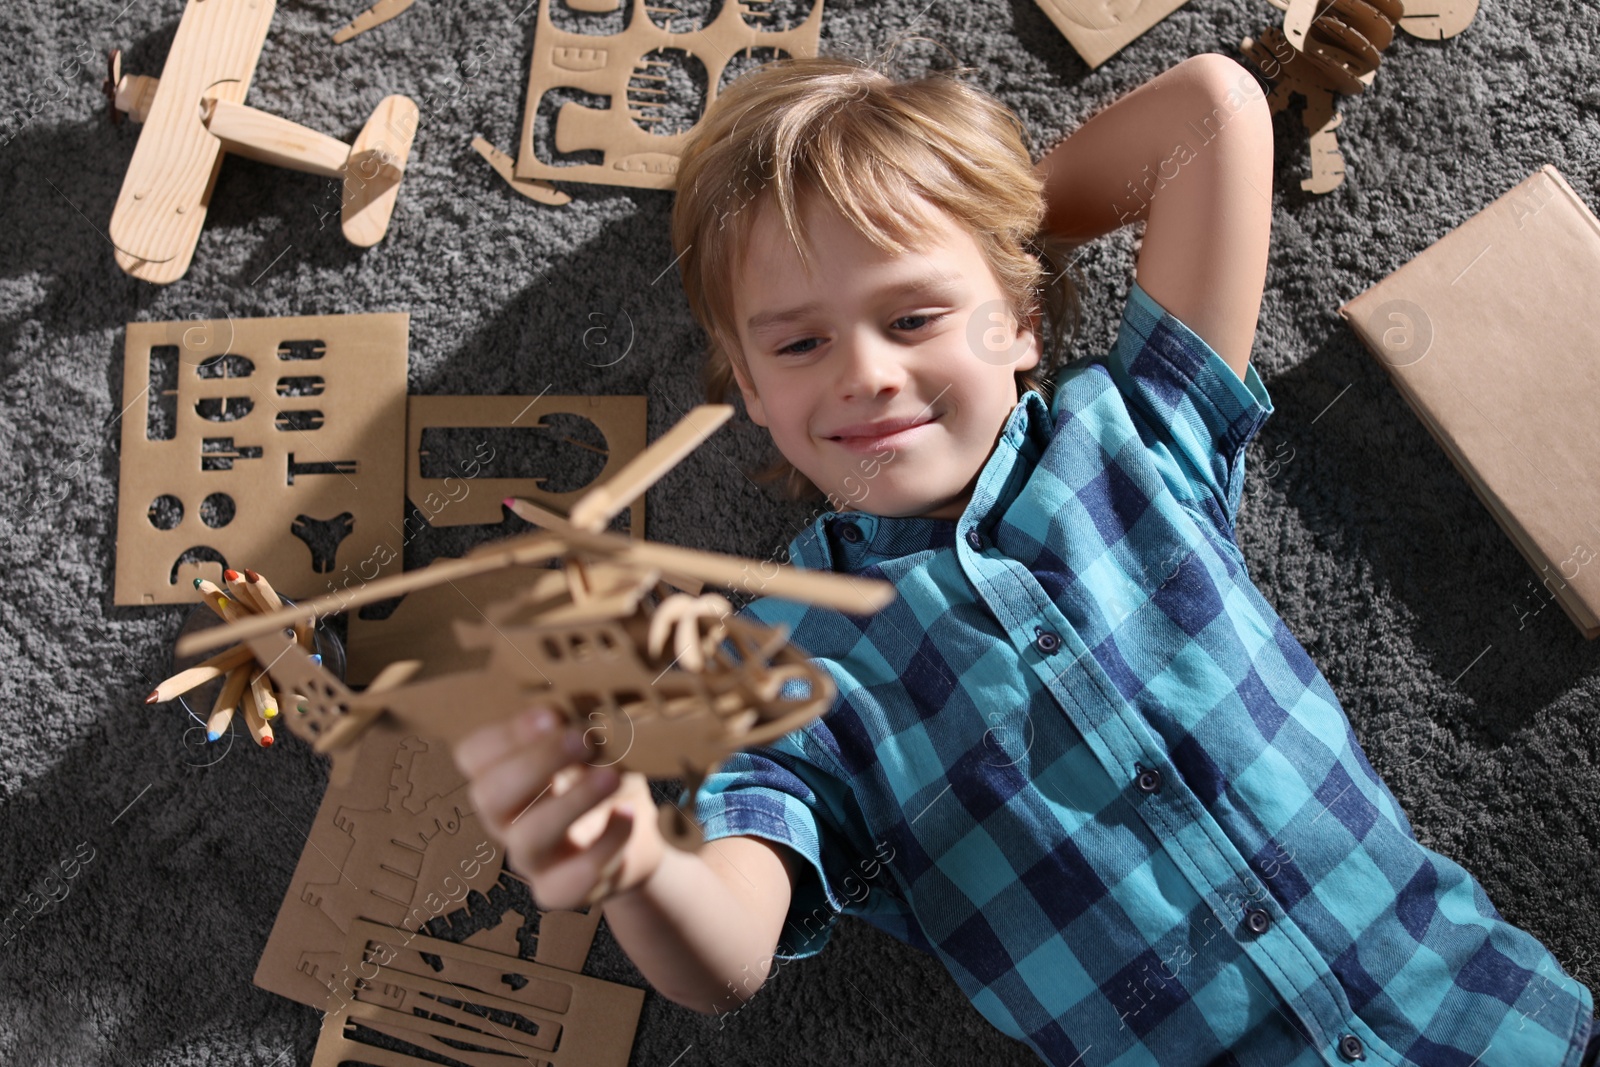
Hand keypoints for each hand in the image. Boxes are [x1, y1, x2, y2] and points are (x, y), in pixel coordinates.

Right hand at [454, 705, 665, 910]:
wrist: (637, 838)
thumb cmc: (605, 780)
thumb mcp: (594, 749)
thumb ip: (580, 727)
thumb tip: (585, 701)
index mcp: (506, 774)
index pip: (473, 756)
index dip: (505, 735)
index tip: (551, 715)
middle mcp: (508, 817)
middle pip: (489, 796)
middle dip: (535, 763)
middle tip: (584, 739)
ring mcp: (530, 858)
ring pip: (526, 839)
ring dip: (572, 802)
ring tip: (612, 775)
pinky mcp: (559, 890)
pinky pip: (567, 883)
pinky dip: (603, 847)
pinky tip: (627, 817)